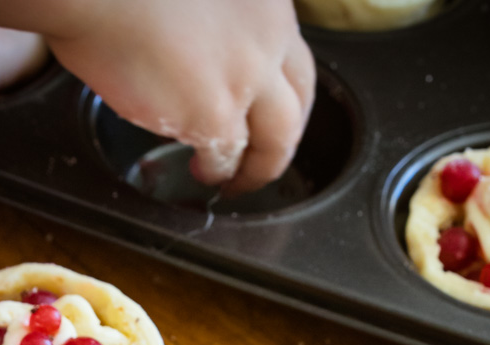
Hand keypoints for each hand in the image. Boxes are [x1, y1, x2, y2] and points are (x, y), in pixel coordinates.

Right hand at [46, 0, 314, 194]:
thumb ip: (209, 18)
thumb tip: (192, 50)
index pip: (290, 52)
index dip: (281, 88)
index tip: (265, 106)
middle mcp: (268, 34)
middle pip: (297, 101)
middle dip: (282, 137)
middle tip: (263, 158)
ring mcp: (247, 75)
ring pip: (276, 139)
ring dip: (258, 168)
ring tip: (234, 180)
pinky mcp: (215, 113)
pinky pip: (227, 157)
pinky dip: (217, 172)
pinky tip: (202, 174)